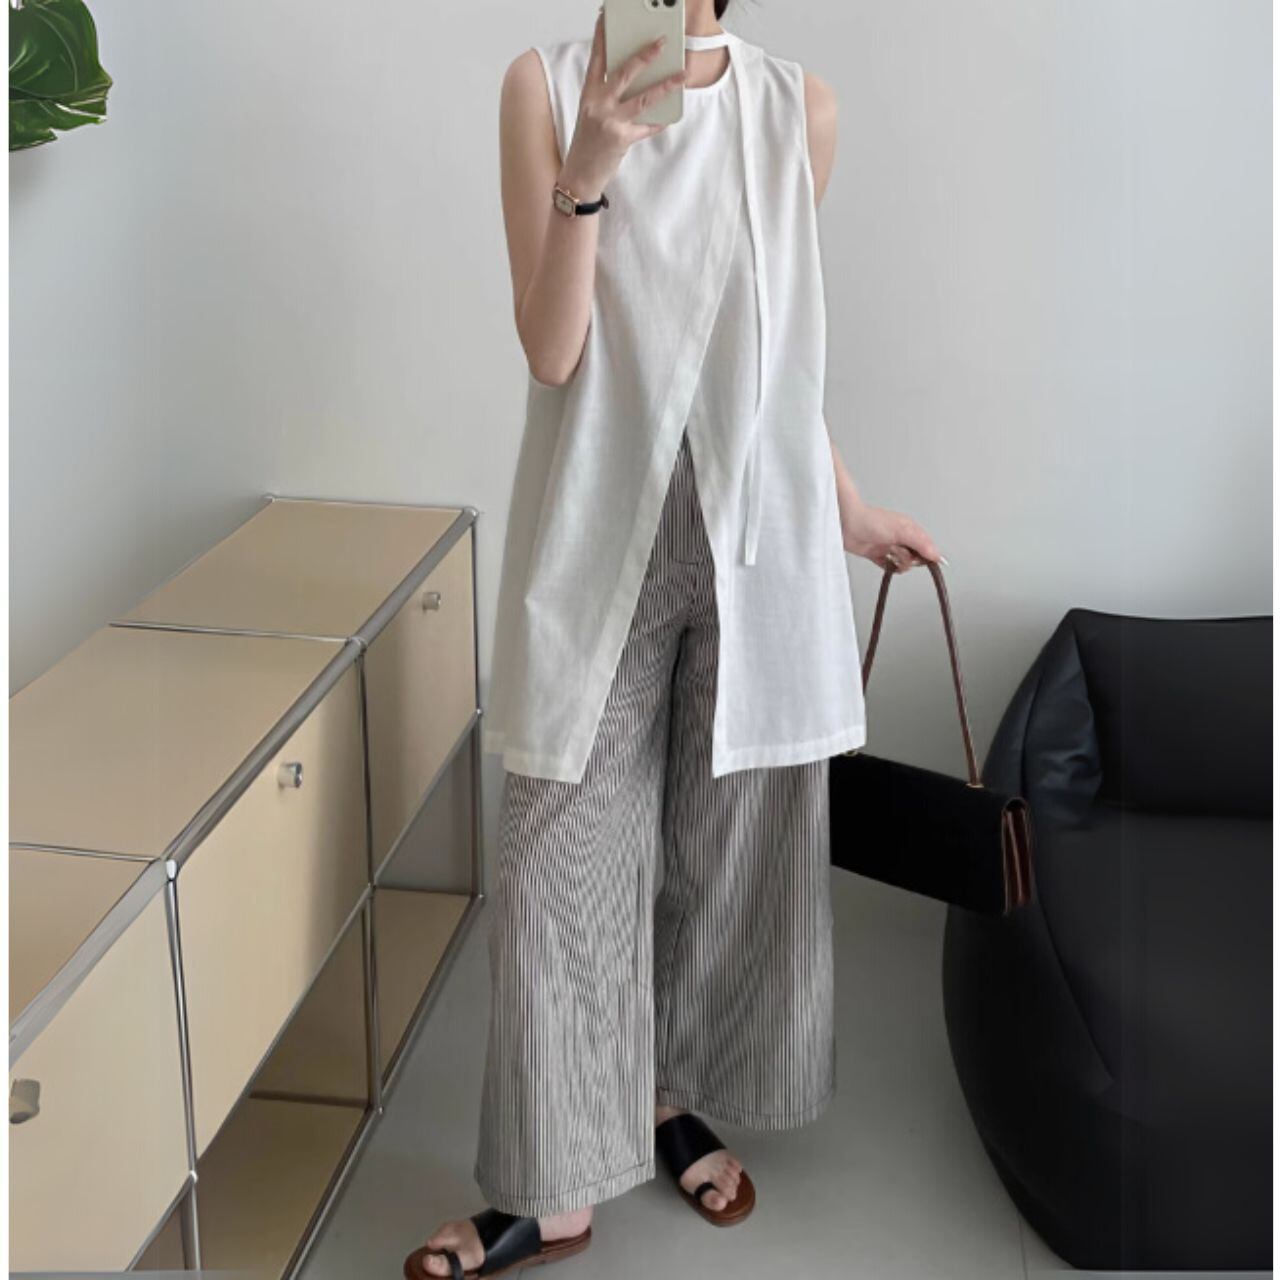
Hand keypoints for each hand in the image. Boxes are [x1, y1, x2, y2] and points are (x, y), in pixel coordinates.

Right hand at [558, 12, 685, 197]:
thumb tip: (636, 79)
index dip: (602, 36)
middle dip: (644, 55)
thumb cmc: (587, 142)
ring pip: (642, 98)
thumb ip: (608, 95)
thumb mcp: (592, 113)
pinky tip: (669, 117)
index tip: (607, 17)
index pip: (596, 59)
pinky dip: (658, 122)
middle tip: (662, 42)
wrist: (580, 174)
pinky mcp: (621, 139)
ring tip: (682, 75)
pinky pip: (646, 127)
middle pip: (624, 73)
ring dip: (665, 85)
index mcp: (588, 94)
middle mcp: (597, 104)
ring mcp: (609, 121)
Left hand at [840, 501, 944, 572]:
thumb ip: (920, 543)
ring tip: (891, 556)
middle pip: (915, 556)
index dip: (928, 555)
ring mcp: (888, 545)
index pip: (926, 545)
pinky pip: (888, 566)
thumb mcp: (902, 531)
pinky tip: (888, 564)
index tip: (929, 563)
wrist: (846, 523)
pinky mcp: (876, 554)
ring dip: (899, 563)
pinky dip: (890, 567)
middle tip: (903, 555)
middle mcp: (900, 537)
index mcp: (909, 529)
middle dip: (911, 559)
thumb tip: (936, 554)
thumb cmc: (870, 520)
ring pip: (903, 562)